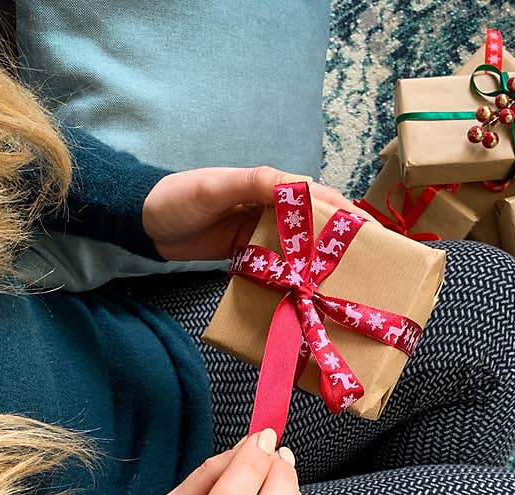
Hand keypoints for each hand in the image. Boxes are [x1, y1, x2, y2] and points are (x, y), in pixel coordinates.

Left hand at [142, 166, 373, 260]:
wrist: (143, 222)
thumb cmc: (178, 197)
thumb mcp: (216, 187)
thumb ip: (255, 184)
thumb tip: (300, 187)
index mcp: (269, 185)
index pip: (316, 197)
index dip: (344, 213)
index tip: (370, 233)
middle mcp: (269, 207)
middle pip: (313, 223)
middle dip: (339, 240)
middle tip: (368, 263)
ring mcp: (257, 231)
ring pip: (298, 245)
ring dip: (318, 260)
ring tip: (343, 281)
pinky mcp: (245, 252)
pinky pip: (276, 262)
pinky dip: (291, 274)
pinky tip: (304, 290)